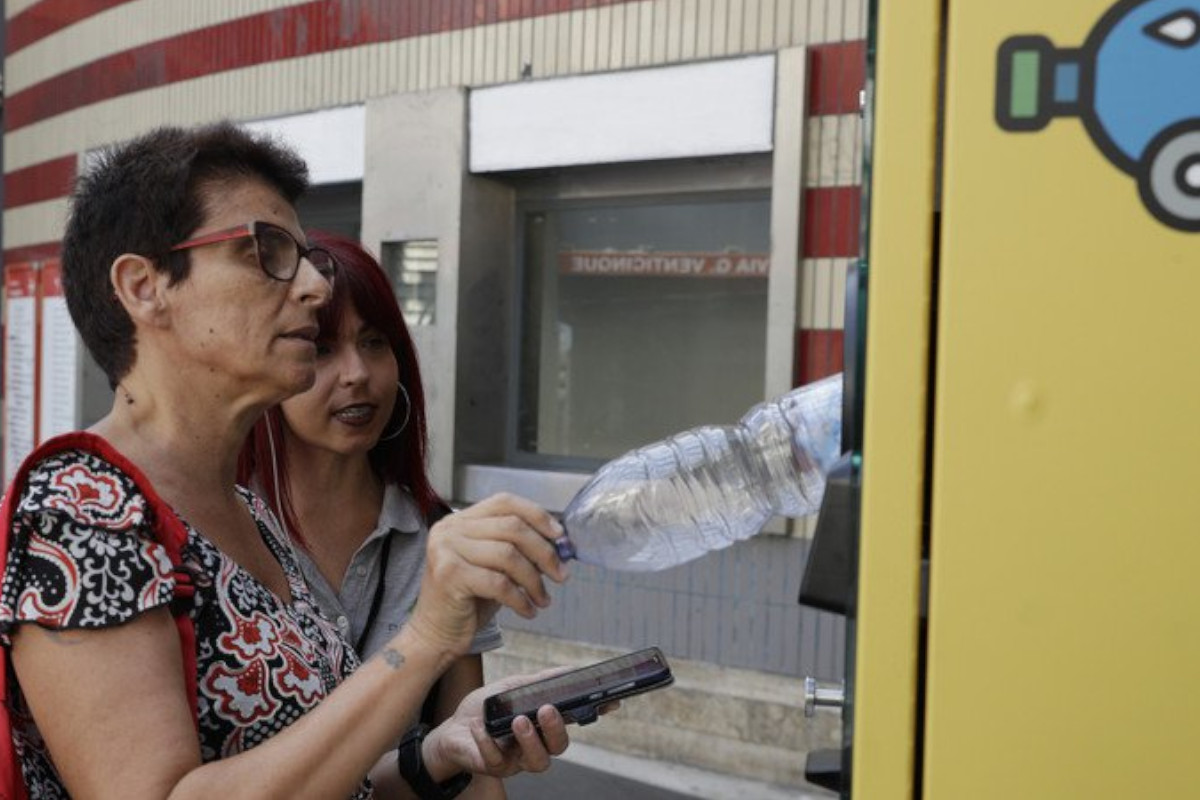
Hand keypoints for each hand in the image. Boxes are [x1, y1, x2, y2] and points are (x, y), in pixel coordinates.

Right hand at [407, 494, 568, 655]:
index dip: (537, 515)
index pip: (505, 502)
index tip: (560, 536)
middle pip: (511, 527)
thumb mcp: (494, 566)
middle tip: (561, 574)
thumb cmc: (468, 600)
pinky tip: (528, 610)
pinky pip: (499, 583)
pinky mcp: (449, 575)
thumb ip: (518, 549)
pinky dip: (520, 599)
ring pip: (508, 555)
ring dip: (534, 580)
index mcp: (461, 520)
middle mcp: (450, 529)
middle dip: (544, 552)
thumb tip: (559, 543)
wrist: (436, 634)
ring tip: (543, 598)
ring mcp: (446, 550)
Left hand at [422, 669, 619, 779]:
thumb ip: (539, 682)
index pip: (574, 721)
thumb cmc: (485, 710)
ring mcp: (517, 759)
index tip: (609, 702)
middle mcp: (536, 744)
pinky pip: (497, 762)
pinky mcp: (495, 768)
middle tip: (547, 709)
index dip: (593, 713)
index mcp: (543, 724)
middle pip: (559, 746)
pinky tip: (482, 729)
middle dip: (556, 729)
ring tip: (518, 721)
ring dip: (531, 741)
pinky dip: (489, 743)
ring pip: (538, 762)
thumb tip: (569, 671)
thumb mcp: (513, 688)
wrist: (451, 730)